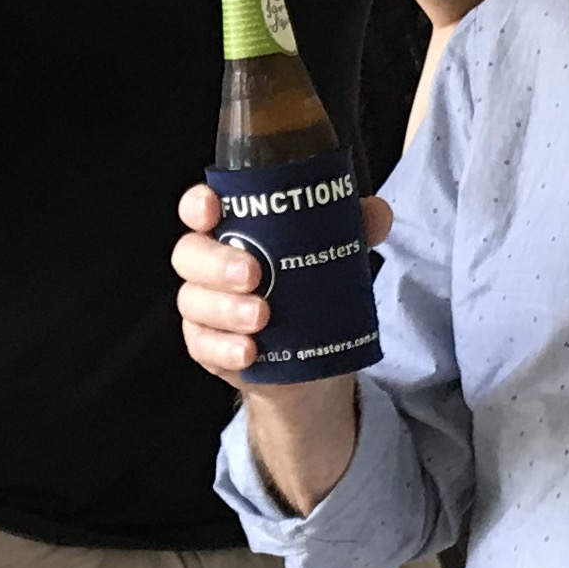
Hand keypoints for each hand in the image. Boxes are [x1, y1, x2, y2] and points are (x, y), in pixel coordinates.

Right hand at [173, 181, 382, 512]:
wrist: (309, 362)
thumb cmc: (307, 292)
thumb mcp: (332, 256)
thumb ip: (352, 229)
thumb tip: (379, 213)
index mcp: (230, 231)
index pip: (199, 209)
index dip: (198, 205)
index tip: (212, 208)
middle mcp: (208, 266)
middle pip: (190, 254)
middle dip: (217, 262)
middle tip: (253, 272)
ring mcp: (203, 308)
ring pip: (194, 300)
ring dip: (225, 308)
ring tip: (261, 316)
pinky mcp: (207, 347)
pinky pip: (203, 345)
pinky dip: (224, 347)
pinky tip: (249, 350)